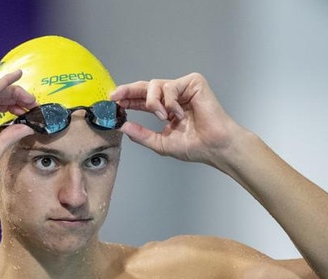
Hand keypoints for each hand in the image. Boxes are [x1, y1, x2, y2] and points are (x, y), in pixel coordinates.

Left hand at [111, 73, 243, 165]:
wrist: (214, 146)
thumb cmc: (194, 146)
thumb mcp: (160, 142)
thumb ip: (142, 135)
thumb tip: (123, 127)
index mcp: (166, 108)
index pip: (143, 100)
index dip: (128, 99)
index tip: (113, 101)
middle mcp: (174, 96)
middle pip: (146, 87)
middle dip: (129, 90)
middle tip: (116, 96)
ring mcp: (184, 88)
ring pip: (155, 85)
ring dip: (153, 103)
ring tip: (162, 117)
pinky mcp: (194, 82)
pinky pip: (170, 87)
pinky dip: (170, 102)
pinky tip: (177, 114)